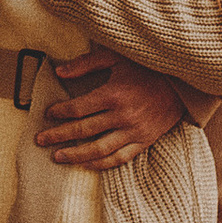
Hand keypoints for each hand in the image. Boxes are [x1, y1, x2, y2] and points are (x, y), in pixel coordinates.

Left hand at [39, 55, 185, 171]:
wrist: (181, 83)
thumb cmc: (146, 67)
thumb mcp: (116, 58)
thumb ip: (86, 64)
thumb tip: (59, 72)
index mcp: (113, 94)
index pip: (78, 108)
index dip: (59, 112)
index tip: (48, 114)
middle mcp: (122, 116)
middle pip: (83, 130)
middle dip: (58, 136)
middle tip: (40, 140)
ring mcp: (134, 131)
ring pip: (99, 149)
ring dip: (76, 155)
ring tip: (57, 157)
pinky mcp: (144, 142)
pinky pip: (119, 158)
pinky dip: (101, 164)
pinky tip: (86, 164)